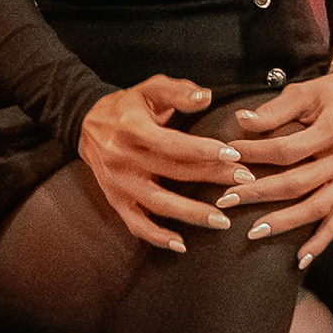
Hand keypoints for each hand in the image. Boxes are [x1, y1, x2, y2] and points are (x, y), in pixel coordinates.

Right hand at [77, 74, 251, 254]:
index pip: (173, 143)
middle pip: (174, 172)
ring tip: (223, 220)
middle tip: (245, 181)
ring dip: (192, 214)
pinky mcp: (115, 200)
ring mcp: (118, 183)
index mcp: (132, 128)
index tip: (234, 154)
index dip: (204, 150)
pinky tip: (182, 244)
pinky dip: (157, 237)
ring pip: (158, 203)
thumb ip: (178, 91)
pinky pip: (136, 224)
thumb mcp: (150, 89)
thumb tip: (206, 97)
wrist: (87, 124)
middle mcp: (122, 157)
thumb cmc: (128, 106)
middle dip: (212, 177)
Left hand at [225, 57, 332, 265]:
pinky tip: (300, 259)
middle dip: (259, 193)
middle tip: (225, 200)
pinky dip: (320, 242)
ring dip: (285, 222)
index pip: (287, 149)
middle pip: (298, 182)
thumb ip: (275, 109)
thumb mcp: (306, 91)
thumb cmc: (332, 93)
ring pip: (317, 208)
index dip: (255, 154)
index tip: (228, 156)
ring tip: (253, 233)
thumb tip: (241, 120)